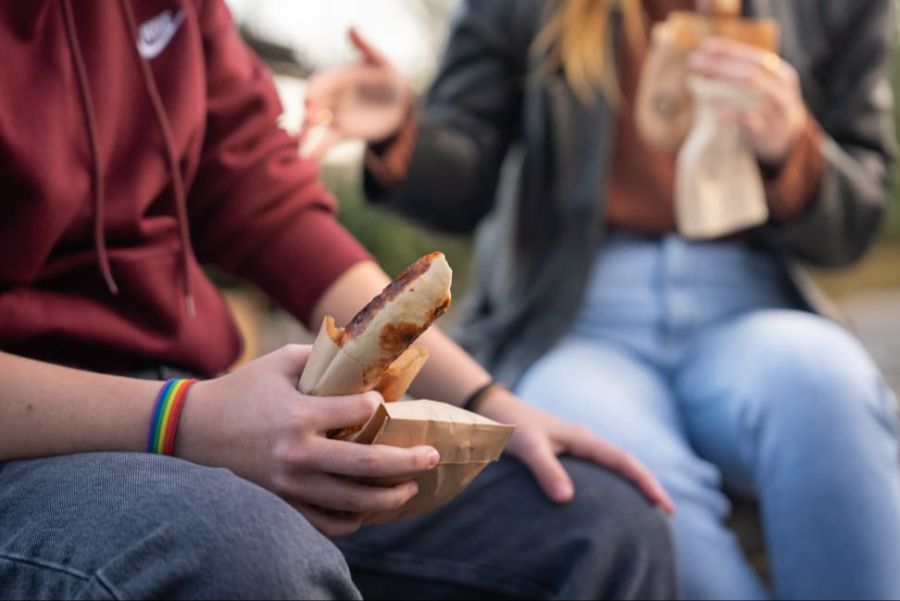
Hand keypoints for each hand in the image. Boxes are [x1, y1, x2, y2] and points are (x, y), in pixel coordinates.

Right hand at [176, 345, 439, 536]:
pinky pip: (326, 522)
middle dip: (407, 462)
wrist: (193, 430)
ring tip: (410, 488)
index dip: (380, 407)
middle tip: (432, 457)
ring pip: (352, 502)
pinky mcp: (281, 504)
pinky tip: (369, 510)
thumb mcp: (280, 362)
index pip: (357, 412)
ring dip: (388, 498)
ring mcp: (289, 486)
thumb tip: (366, 356)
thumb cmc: (242, 390)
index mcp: (299, 414)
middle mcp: (298, 453)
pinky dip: (353, 520)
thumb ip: (323, 358)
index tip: (388, 405)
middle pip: (366, 466)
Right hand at [301, 28, 413, 158]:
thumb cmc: (389, 76)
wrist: (399, 101)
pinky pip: (326, 141)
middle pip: (314, 105)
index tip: (310, 98)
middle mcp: (331, 96)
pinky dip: (317, 150)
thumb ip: (367, 48)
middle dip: (309, 113)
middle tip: (308, 121)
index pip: (321, 82)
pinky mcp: (342, 131)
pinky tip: (309, 160)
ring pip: (316, 125)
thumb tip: (351, 28)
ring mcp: (335, 114)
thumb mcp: (382, 62)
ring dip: (307, 134)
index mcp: (338, 77)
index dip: (315, 90)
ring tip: (302, 145)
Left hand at [476, 387, 674, 512]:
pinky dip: (612, 484)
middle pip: (625, 464)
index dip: (646, 483)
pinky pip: (598, 470)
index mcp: (583, 439)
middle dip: (647, 485)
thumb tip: (567, 500)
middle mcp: (585, 441)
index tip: (664, 506)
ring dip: (631, 485)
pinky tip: (610, 501)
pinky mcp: (567, 453)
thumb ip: (546, 471)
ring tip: (647, 510)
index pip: (624, 461)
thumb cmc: (511, 427)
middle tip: (667, 513)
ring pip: (613, 466)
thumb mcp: (528, 448)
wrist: (495, 410)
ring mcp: (577, 446)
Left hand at [689, 37, 807, 166]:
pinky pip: (752, 122)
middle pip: (750, 73)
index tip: (705, 44)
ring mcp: (777, 111)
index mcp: (780, 73)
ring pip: (753, 94)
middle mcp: (781, 89)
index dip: (729, 49)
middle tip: (694, 61)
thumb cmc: (768, 105)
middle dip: (720, 65)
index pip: (753, 56)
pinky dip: (734, 115)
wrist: (790, 137)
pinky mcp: (770, 132)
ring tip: (698, 83)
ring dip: (725, 86)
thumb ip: (741, 72)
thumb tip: (706, 57)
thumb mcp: (762, 85)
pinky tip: (716, 111)